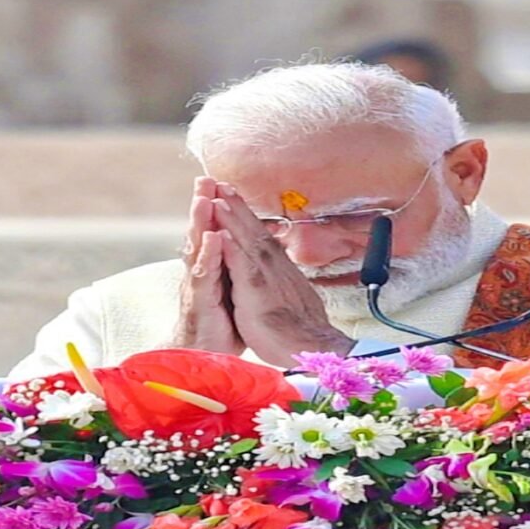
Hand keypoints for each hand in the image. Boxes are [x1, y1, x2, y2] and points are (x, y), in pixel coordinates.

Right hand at [173, 177, 244, 355]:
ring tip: (204, 199)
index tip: (220, 182)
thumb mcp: (234, 292)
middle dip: (203, 205)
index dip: (217, 208)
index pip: (214, 232)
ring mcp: (199, 287)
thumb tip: (245, 250)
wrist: (206, 359)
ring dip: (201, 223)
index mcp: (213, 268)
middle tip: (205, 179)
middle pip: (202, 233)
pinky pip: (205, 276)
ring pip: (199, 249)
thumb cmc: (221, 326)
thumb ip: (235, 269)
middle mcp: (202, 273)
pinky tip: (214, 238)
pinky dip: (209, 256)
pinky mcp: (201, 303)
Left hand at [211, 183, 354, 366]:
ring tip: (217, 197)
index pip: (259, 236)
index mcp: (278, 267)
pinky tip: (220, 233)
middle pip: (252, 229)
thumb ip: (282, 281)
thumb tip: (283, 274)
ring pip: (246, 240)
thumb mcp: (291, 296)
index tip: (232, 197)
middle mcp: (273, 265)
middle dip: (236, 205)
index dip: (245, 215)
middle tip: (220, 183)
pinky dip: (231, 247)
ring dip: (231, 217)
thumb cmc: (300, 327)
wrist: (312, 345)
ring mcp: (265, 275)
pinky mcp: (257, 289)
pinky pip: (242, 264)